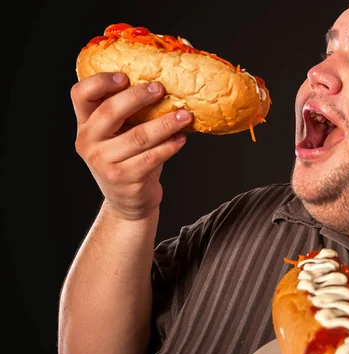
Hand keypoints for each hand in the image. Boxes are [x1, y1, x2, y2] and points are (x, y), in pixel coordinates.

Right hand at [71, 72, 190, 219]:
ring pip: (138, 136)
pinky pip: (150, 158)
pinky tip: (181, 139)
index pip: (81, 94)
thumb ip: (132, 111)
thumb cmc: (130, 157)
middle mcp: (89, 141)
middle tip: (161, 88)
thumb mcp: (122, 133)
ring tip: (185, 115)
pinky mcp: (124, 178)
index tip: (125, 76)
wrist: (129, 200)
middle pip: (110, 111)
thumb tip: (167, 79)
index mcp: (86, 124)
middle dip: (138, 97)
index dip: (100, 82)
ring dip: (165, 123)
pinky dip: (169, 146)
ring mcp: (104, 162)